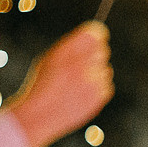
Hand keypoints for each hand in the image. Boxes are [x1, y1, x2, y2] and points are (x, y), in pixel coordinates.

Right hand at [6, 22, 114, 146]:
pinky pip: (106, 86)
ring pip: (106, 69)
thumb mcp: (51, 57)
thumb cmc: (42, 84)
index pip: (97, 32)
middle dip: (94, 56)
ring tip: (76, 84)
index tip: (92, 40)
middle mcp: (86, 61)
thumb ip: (74, 46)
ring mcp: (96, 78)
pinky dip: (97, 89)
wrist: (40, 114)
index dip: (94, 36)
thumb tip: (95, 35)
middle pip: (103, 50)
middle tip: (78, 67)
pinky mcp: (101, 95)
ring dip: (95, 74)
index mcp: (72, 47)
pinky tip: (80, 94)